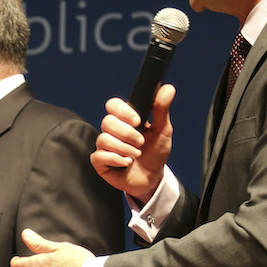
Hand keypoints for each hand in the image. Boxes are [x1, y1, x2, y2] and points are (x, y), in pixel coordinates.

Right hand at [89, 86, 174, 201]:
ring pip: (103, 139)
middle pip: (107, 122)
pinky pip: (99, 156)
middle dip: (127, 134)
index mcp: (124, 119)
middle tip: (141, 143)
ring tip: (136, 155)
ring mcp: (105, 146)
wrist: (153, 178)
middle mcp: (112, 131)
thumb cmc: (156, 153)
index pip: (112, 105)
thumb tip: (168, 88)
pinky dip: (116, 159)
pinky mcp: (100, 162)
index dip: (122, 111)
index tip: (137, 120)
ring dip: (124, 149)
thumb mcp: (163, 130)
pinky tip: (126, 163)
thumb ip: (162, 110)